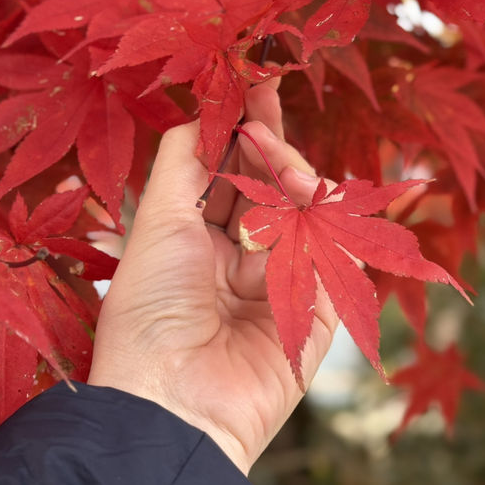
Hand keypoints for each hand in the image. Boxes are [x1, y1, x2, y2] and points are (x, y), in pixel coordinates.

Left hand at [87, 80, 337, 473]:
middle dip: (269, 139)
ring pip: (304, 206)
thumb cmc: (151, 309)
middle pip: (270, 184)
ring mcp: (284, 276)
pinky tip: (305, 189)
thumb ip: (182, 161)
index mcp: (202, 240)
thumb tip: (201, 114)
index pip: (232, 175)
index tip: (254, 84)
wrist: (173, 399)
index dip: (242, 132)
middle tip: (268, 96)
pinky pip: (333, 244)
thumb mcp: (157, 222)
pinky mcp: (320, 303)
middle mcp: (243, 255)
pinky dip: (323, 212)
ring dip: (291, 171)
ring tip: (274, 156)